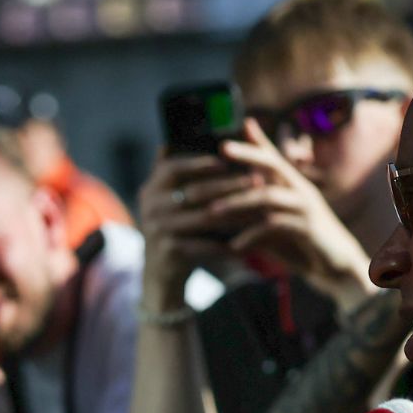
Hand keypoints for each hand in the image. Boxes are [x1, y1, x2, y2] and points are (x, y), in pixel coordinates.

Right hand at [136, 148, 247, 308]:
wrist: (161, 277)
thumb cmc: (175, 232)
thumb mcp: (169, 202)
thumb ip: (176, 173)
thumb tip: (190, 135)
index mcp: (152, 189)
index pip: (173, 167)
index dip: (200, 162)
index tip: (228, 159)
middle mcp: (151, 208)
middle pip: (195, 192)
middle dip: (230, 185)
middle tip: (258, 181)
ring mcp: (158, 231)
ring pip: (205, 218)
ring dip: (237, 214)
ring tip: (260, 210)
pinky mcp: (170, 253)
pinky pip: (206, 245)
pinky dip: (228, 244)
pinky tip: (249, 241)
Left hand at [213, 120, 373, 308]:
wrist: (338, 266)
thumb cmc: (306, 244)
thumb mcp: (280, 223)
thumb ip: (260, 210)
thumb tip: (228, 204)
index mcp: (295, 186)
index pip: (274, 158)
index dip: (256, 142)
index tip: (229, 134)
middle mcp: (301, 190)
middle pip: (274, 164)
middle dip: (249, 154)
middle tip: (224, 146)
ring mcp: (306, 208)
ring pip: (268, 197)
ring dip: (238, 203)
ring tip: (212, 212)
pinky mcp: (308, 229)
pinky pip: (275, 226)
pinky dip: (252, 236)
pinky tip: (234, 246)